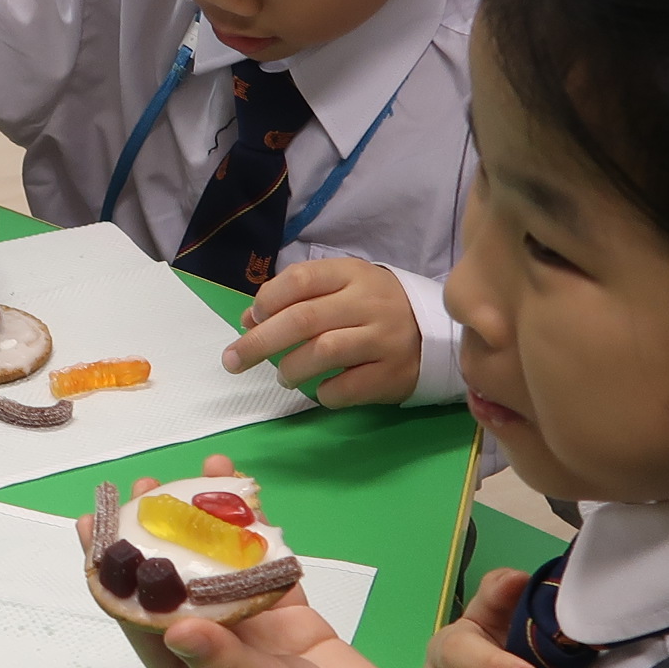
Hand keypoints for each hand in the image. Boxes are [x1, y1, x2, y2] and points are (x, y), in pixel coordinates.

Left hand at [91, 458, 446, 667]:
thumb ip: (226, 663)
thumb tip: (173, 624)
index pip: (139, 622)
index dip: (114, 575)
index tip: (91, 525)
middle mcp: (215, 656)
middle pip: (176, 587)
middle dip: (160, 537)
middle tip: (146, 484)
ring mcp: (256, 639)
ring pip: (224, 571)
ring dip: (212, 527)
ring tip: (200, 474)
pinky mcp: (294, 624)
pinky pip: (269, 572)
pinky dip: (262, 537)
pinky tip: (252, 499)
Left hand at [221, 258, 421, 406]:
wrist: (434, 334)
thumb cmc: (373, 309)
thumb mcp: (342, 289)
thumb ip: (298, 298)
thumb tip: (249, 321)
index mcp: (352, 274)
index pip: (301, 279)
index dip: (268, 300)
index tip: (251, 319)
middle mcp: (368, 303)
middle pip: (303, 319)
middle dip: (259, 342)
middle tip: (233, 360)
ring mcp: (383, 338)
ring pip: (323, 352)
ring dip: (291, 368)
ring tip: (283, 377)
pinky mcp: (391, 374)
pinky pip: (346, 388)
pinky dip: (324, 393)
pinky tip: (320, 391)